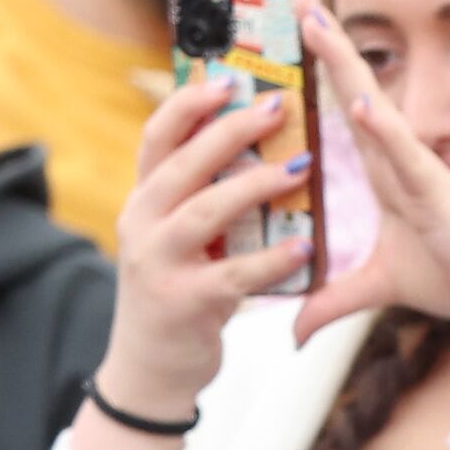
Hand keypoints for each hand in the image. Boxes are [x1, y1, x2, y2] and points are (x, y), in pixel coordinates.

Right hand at [98, 70, 317, 414]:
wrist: (150, 371)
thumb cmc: (179, 293)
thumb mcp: (179, 240)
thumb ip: (201, 198)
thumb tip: (246, 146)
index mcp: (144, 201)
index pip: (157, 138)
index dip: (189, 104)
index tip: (228, 78)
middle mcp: (142, 224)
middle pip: (183, 164)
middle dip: (230, 131)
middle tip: (278, 106)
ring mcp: (158, 263)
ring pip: (205, 212)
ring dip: (254, 186)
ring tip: (301, 167)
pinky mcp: (184, 303)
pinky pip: (234, 276)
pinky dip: (272, 261)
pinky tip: (306, 247)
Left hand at [288, 0, 449, 372]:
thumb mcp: (381, 288)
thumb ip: (333, 300)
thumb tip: (294, 331)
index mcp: (387, 175)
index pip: (345, 113)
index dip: (323, 72)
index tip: (297, 31)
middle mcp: (399, 161)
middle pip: (354, 90)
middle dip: (326, 44)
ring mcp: (418, 171)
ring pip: (372, 105)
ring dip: (343, 63)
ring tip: (314, 19)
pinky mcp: (438, 193)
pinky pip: (406, 155)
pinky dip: (382, 129)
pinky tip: (359, 101)